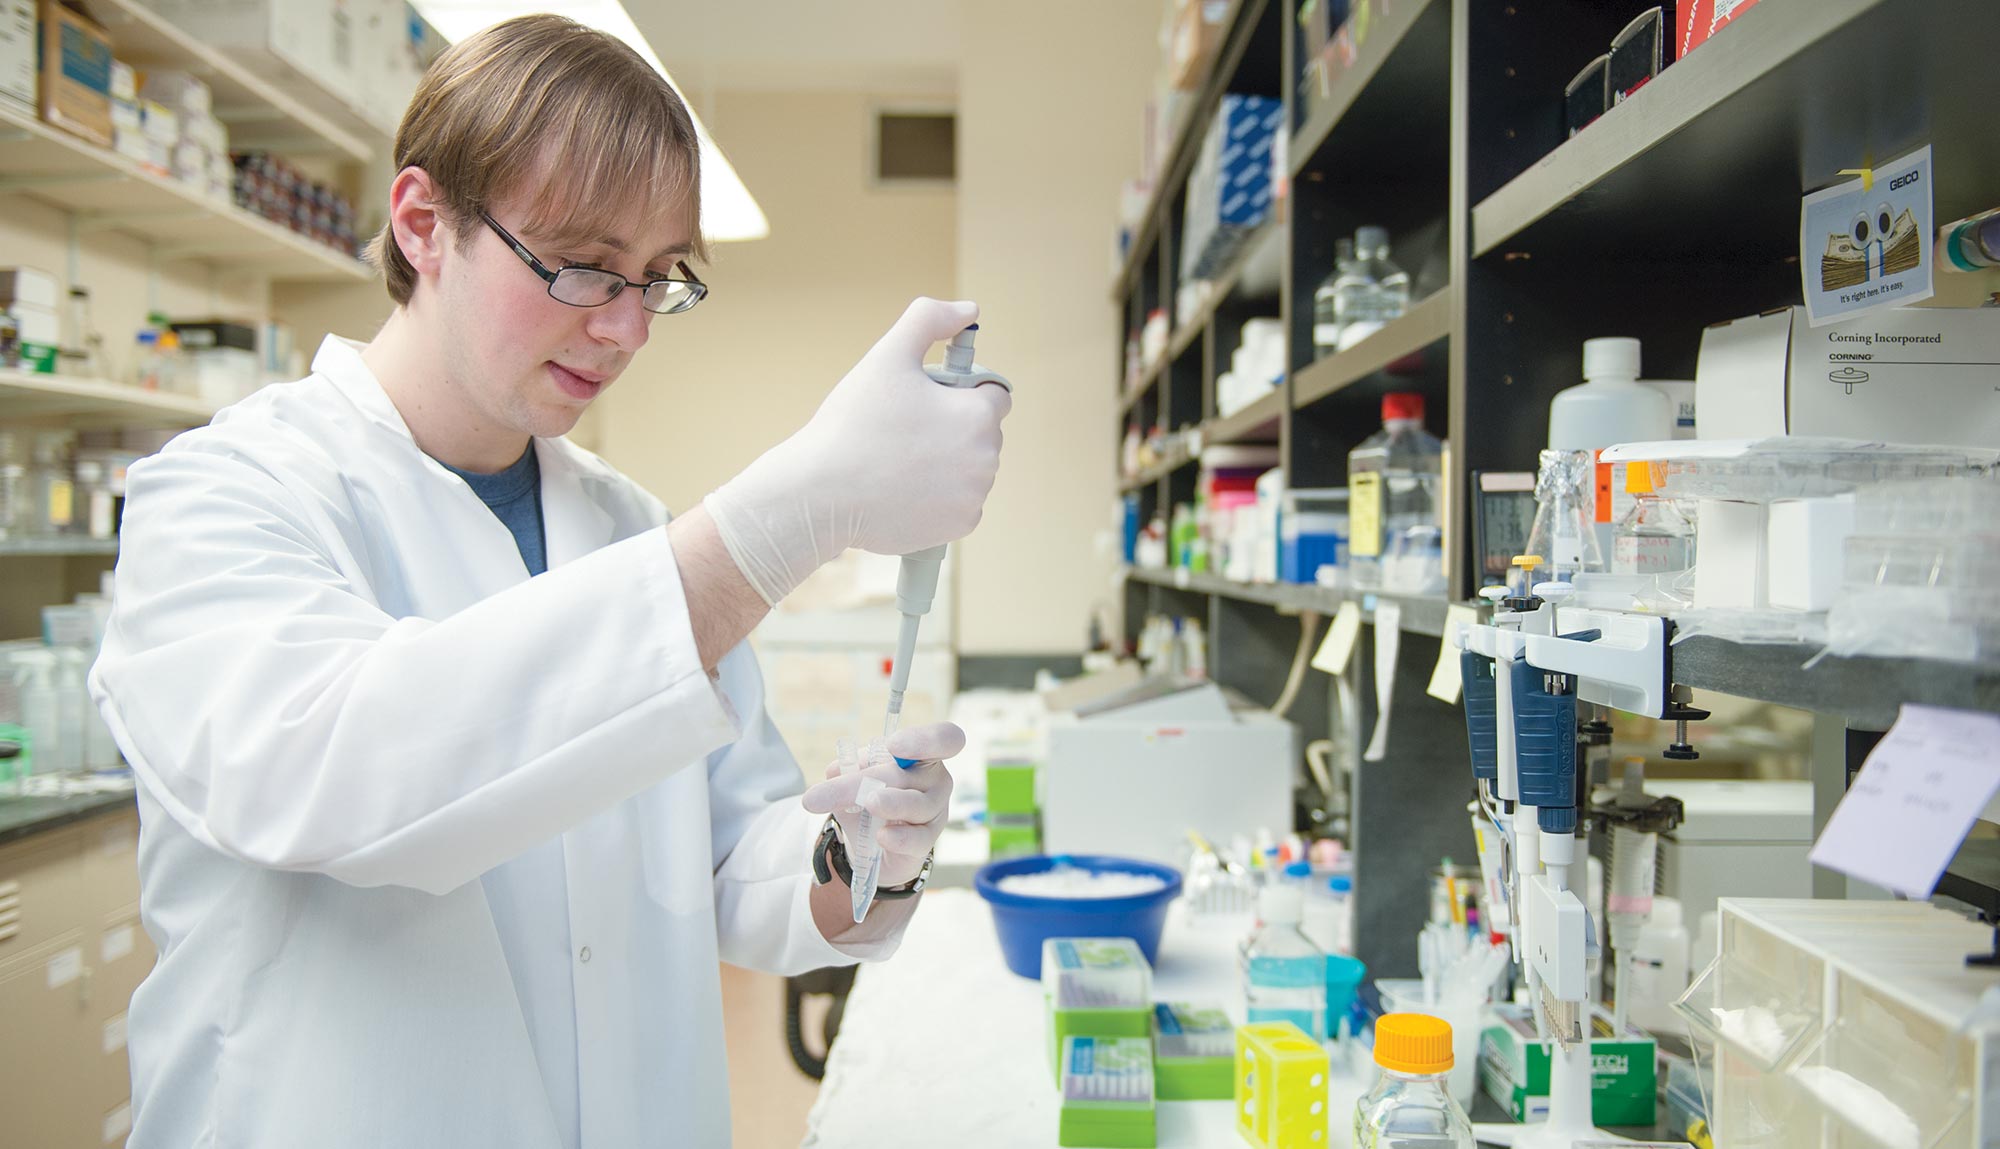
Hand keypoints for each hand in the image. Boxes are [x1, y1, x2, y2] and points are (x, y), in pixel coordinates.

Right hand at [703, 299, 1010, 603]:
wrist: (819, 494)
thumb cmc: (852, 424)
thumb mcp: (887, 355)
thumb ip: (929, 319)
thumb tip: (969, 310)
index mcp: (977, 415)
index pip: (993, 394)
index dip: (961, 392)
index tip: (928, 399)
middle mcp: (986, 459)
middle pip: (982, 433)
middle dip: (953, 428)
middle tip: (905, 431)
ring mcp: (973, 497)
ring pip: (970, 468)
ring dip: (948, 463)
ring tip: (899, 461)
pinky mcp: (958, 527)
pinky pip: (959, 503)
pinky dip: (939, 497)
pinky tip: (903, 489)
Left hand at [801, 722, 962, 888]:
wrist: (875, 839)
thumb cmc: (873, 793)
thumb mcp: (856, 775)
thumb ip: (849, 767)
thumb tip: (837, 770)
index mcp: (924, 752)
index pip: (945, 738)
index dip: (923, 739)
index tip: (894, 745)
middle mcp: (936, 779)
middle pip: (905, 775)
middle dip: (863, 781)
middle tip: (820, 794)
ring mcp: (936, 811)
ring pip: (915, 805)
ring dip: (890, 803)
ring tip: (869, 803)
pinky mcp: (927, 841)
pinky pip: (917, 839)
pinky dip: (899, 837)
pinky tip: (883, 836)